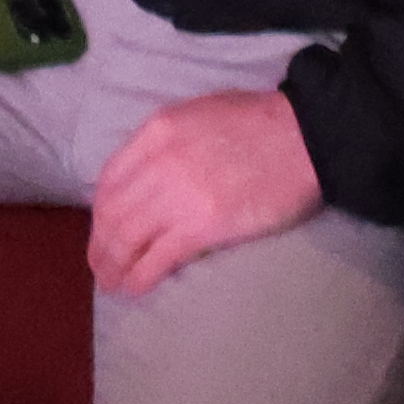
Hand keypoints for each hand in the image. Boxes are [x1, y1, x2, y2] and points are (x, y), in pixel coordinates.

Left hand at [85, 88, 335, 297]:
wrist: (303, 137)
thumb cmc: (258, 123)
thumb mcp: (198, 115)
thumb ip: (166, 142)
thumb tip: (145, 177)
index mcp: (157, 130)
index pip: (109, 178)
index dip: (99, 212)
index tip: (101, 230)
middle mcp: (159, 161)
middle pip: (112, 212)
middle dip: (100, 245)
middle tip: (100, 267)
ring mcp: (179, 195)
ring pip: (127, 238)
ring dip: (113, 265)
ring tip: (111, 283)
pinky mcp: (202, 226)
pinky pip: (157, 258)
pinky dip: (140, 277)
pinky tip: (135, 288)